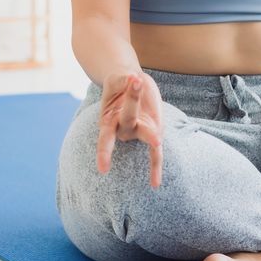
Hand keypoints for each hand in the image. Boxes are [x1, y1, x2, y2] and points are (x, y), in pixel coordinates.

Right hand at [97, 72, 164, 187]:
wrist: (129, 82)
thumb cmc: (120, 82)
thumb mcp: (119, 76)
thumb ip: (122, 79)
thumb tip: (131, 78)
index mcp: (109, 119)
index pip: (106, 137)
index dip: (104, 152)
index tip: (103, 167)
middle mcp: (121, 128)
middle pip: (127, 119)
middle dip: (131, 103)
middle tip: (135, 86)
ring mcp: (137, 131)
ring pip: (144, 132)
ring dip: (150, 135)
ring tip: (156, 139)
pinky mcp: (153, 130)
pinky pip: (155, 153)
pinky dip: (156, 166)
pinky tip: (155, 184)